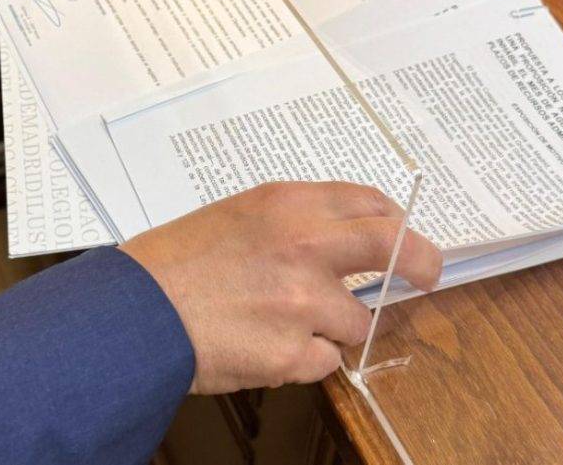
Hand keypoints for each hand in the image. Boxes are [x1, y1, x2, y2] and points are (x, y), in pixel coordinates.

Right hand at [119, 181, 441, 393]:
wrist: (135, 313)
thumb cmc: (172, 263)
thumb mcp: (235, 216)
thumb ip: (291, 222)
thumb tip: (339, 239)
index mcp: (286, 205)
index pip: (366, 202)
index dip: (393, 219)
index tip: (401, 232)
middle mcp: (304, 245)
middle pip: (392, 245)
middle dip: (420, 259)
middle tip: (427, 272)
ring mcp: (303, 301)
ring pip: (355, 319)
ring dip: (331, 325)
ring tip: (280, 322)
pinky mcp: (294, 352)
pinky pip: (325, 360)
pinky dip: (305, 358)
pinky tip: (266, 346)